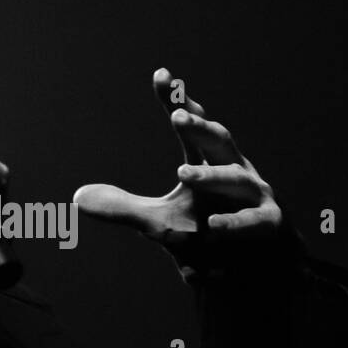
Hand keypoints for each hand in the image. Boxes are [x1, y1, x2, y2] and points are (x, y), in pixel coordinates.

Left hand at [73, 68, 283, 252]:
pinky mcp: (269, 225)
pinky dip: (234, 223)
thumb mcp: (157, 223)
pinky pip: (253, 221)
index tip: (160, 74)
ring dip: (210, 175)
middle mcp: (235, 171)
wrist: (251, 273)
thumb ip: (122, 208)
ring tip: (182, 173)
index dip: (177, 101)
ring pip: (236, 178)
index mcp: (208, 162)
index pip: (190, 126)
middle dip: (199, 126)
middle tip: (176, 116)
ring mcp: (255, 197)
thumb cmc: (205, 236)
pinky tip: (213, 226)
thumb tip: (78, 198)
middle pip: (218, 140)